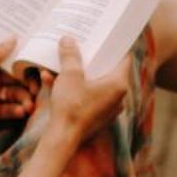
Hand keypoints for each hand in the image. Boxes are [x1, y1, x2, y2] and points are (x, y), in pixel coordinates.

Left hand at [0, 37, 35, 149]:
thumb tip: (12, 38)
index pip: (8, 59)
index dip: (22, 59)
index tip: (37, 59)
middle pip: (16, 77)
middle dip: (28, 81)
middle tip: (36, 86)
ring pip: (17, 94)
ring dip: (25, 98)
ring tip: (28, 103)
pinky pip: (11, 109)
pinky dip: (18, 110)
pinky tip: (21, 111)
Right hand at [44, 35, 129, 150]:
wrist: (63, 138)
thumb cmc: (71, 107)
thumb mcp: (69, 76)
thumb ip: (70, 56)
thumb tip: (68, 39)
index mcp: (118, 84)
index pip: (125, 59)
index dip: (114, 47)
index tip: (105, 37)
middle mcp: (118, 97)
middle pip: (107, 71)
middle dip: (91, 59)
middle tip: (81, 47)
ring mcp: (108, 109)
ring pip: (93, 84)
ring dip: (77, 74)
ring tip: (60, 65)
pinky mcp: (96, 117)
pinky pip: (86, 97)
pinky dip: (73, 89)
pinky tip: (51, 80)